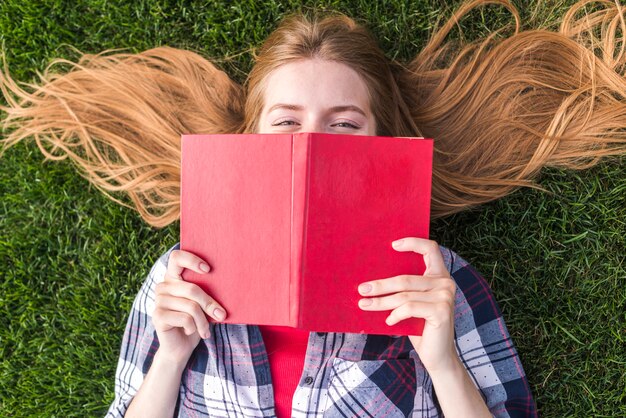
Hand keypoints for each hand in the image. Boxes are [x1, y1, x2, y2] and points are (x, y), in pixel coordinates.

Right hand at [152, 249, 226, 363]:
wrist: (181, 347)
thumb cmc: (196, 321)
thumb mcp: (203, 304)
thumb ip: (208, 291)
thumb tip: (229, 282)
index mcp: (174, 277)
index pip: (177, 257)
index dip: (192, 260)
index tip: (208, 270)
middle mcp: (163, 286)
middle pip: (192, 288)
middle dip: (209, 304)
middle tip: (221, 315)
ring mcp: (158, 300)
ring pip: (191, 306)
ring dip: (203, 321)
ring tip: (206, 330)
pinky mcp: (157, 315)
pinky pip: (185, 318)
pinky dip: (194, 327)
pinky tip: (192, 331)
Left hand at [358, 237, 458, 372]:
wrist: (437, 356)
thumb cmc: (420, 327)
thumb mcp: (412, 303)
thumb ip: (404, 289)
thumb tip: (370, 281)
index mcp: (439, 276)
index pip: (430, 249)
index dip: (412, 242)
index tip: (392, 245)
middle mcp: (445, 282)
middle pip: (406, 278)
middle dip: (380, 284)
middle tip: (362, 289)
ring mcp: (445, 296)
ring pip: (403, 295)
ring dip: (380, 301)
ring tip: (364, 304)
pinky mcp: (442, 311)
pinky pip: (409, 308)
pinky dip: (395, 314)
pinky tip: (388, 321)